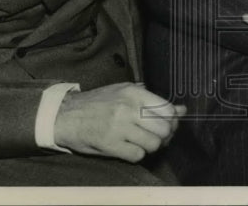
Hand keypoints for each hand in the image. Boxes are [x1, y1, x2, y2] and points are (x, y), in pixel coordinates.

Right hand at [54, 82, 186, 161]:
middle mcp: (128, 108)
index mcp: (134, 92)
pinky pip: (137, 155)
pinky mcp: (110, 144)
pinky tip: (129, 148)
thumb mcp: (126, 93)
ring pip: (153, 144)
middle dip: (164, 136)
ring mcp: (119, 127)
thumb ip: (153, 102)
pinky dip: (137, 154)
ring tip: (141, 142)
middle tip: (156, 137)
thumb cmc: (99, 103)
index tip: (167, 125)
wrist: (66, 115)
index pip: (167, 110)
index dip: (172, 121)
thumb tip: (182, 110)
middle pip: (164, 129)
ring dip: (150, 146)